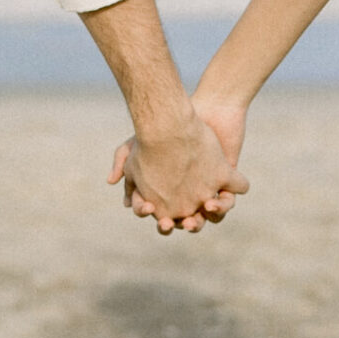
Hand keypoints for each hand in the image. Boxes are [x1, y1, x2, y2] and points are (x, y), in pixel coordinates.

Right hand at [108, 112, 248, 233]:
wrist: (203, 112)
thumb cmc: (167, 127)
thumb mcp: (137, 143)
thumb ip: (122, 160)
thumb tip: (110, 181)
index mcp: (168, 193)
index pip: (161, 214)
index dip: (158, 217)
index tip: (155, 215)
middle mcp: (189, 196)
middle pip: (186, 222)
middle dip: (183, 225)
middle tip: (182, 224)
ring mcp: (209, 190)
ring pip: (207, 217)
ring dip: (201, 222)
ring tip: (195, 219)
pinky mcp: (227, 183)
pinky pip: (226, 203)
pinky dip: (221, 207)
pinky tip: (212, 202)